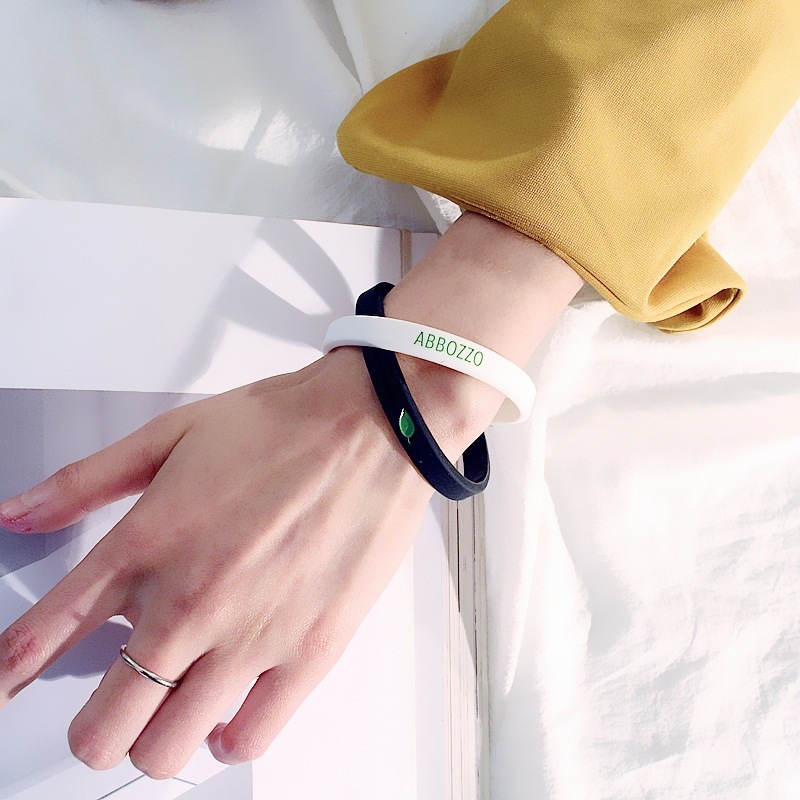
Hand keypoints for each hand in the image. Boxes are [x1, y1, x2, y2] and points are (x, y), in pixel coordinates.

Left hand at [0, 346, 440, 777]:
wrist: (371, 426)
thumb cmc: (283, 426)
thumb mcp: (170, 435)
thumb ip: (85, 482)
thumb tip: (18, 513)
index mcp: (147, 543)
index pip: (44, 636)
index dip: (7, 676)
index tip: (4, 689)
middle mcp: (190, 601)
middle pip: (102, 727)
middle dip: (90, 728)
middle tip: (107, 708)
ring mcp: (251, 636)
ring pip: (168, 750)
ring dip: (156, 740)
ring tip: (171, 709)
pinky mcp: (309, 652)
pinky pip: (248, 739)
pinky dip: (225, 740)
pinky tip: (227, 712)